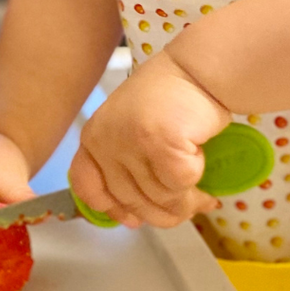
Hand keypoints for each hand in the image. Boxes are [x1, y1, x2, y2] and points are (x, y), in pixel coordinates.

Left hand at [69, 51, 230, 227]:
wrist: (195, 71)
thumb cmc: (169, 99)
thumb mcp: (129, 130)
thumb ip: (125, 167)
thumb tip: (132, 217)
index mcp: (93, 137)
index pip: (87, 187)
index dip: (112, 209)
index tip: (134, 219)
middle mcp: (106, 140)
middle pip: (130, 201)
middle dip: (163, 214)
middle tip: (188, 209)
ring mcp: (131, 142)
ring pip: (159, 198)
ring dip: (186, 203)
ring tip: (202, 195)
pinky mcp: (161, 143)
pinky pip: (181, 184)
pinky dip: (197, 181)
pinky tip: (202, 167)